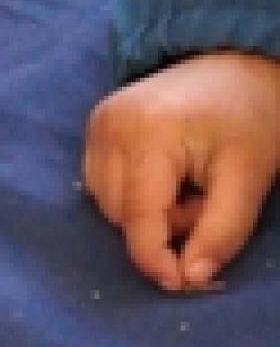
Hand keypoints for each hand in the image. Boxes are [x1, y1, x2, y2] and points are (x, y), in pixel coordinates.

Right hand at [84, 50, 279, 290]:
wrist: (239, 63)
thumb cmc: (251, 119)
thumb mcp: (250, 178)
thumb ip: (222, 231)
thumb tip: (191, 279)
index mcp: (147, 133)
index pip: (139, 216)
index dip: (156, 258)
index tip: (180, 283)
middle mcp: (108, 127)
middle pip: (122, 214)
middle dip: (164, 225)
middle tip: (207, 202)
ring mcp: (96, 124)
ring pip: (109, 204)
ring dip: (149, 213)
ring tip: (189, 186)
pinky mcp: (94, 126)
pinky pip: (103, 185)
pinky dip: (135, 195)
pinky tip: (166, 175)